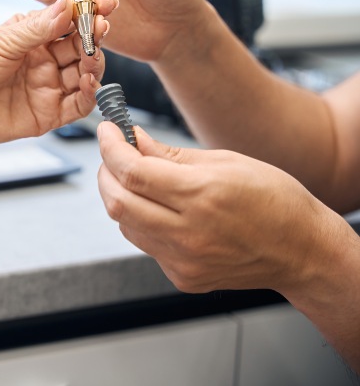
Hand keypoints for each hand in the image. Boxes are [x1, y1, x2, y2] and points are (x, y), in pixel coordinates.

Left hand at [0, 0, 115, 151]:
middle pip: (80, 47)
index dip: (87, 11)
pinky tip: (90, 82)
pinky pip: (77, 105)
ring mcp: (45, 88)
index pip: (67, 21)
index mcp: (29, 37)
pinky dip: (89, 95)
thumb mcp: (0, 42)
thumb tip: (68, 5)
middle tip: (102, 26)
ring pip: (84, 75)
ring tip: (93, 55)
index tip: (105, 2)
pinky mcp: (46, 115)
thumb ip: (37, 27)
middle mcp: (41, 61)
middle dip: (93, 36)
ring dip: (94, 63)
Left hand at [96, 121, 342, 294]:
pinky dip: (142, 221)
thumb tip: (132, 140)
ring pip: (126, 224)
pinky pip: (145, 244)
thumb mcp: (226, 161)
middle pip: (117, 201)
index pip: (132, 171)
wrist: (303, 251)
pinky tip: (161, 210)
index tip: (107, 131)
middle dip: (106, 172)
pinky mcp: (183, 277)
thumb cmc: (274, 200)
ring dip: (121, 196)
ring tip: (139, 181)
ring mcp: (184, 260)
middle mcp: (189, 232)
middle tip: (113, 154)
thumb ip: (170, 155)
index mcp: (202, 195)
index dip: (110, 148)